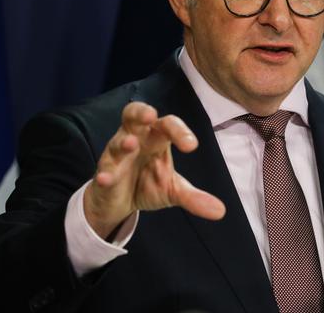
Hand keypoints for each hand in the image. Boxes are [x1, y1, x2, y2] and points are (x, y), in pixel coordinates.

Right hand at [83, 102, 225, 238]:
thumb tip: (221, 212)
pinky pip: (102, 171)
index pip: (167, 125)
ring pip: (116, 142)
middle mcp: (135, 140)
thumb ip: (194, 197)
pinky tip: (106, 179)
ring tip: (131, 144)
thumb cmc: (147, 183)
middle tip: (150, 115)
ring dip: (123, 142)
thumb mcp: (172, 190)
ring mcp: (116, 155)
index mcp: (155, 138)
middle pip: (134, 115)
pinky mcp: (103, 173)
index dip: (179, 131)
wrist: (119, 202)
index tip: (192, 146)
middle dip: (140, 112)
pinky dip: (105, 174)